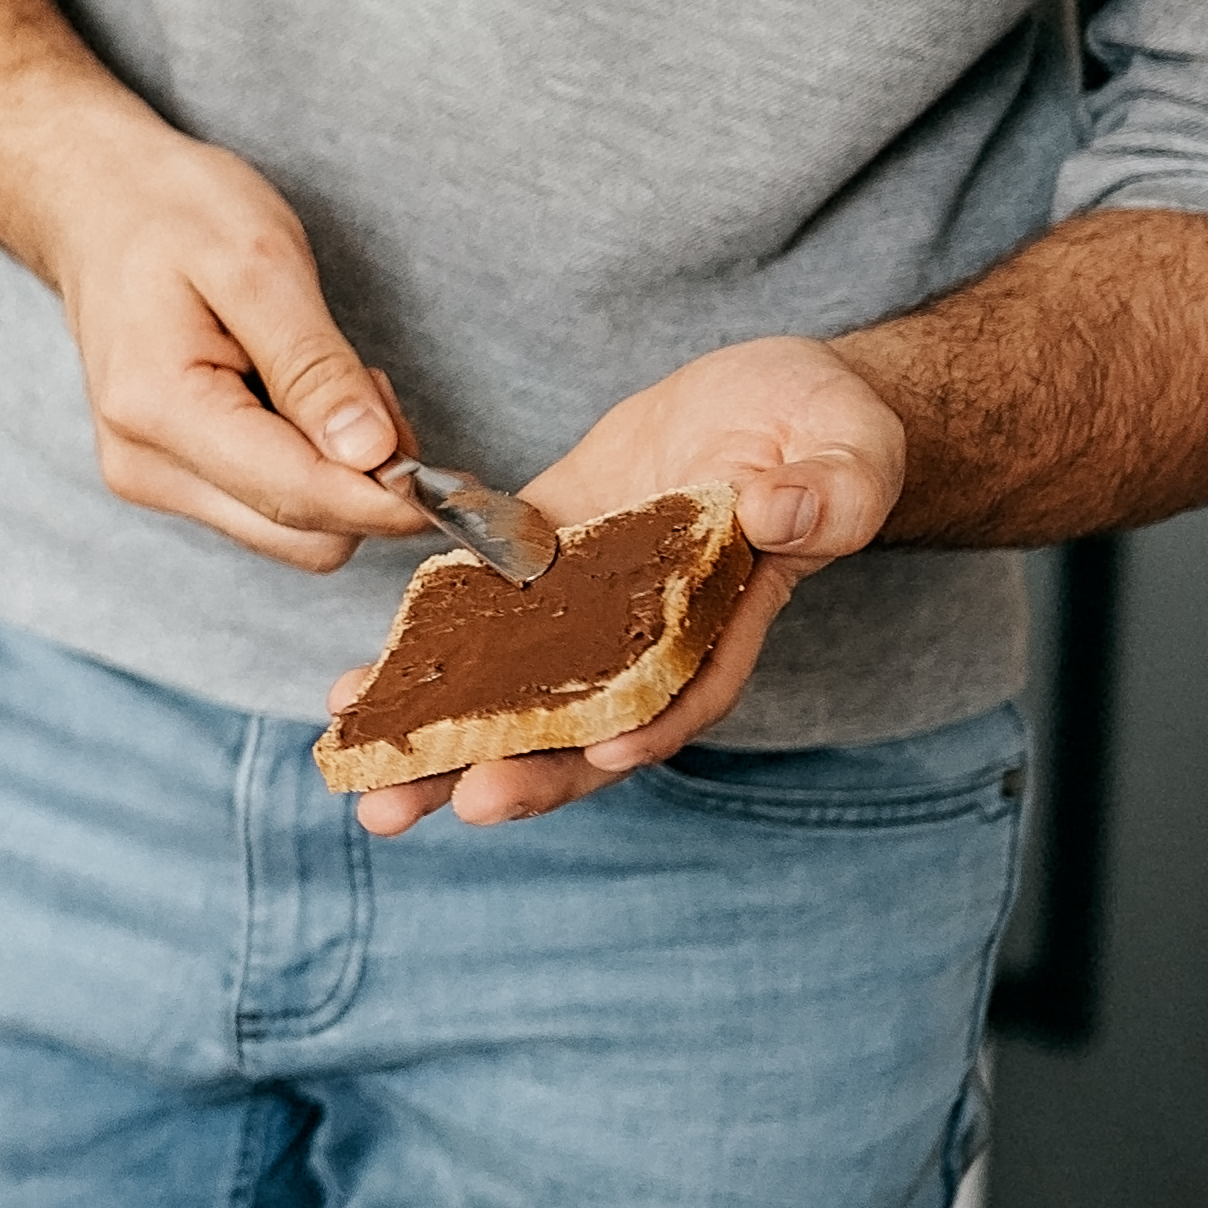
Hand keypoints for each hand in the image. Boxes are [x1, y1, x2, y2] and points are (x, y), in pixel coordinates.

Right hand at [15, 108, 435, 573]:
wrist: (98, 206)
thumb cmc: (174, 214)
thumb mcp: (260, 262)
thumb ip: (315, 365)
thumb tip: (372, 456)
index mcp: (158, 409)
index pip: (297, 496)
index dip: (388, 499)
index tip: (458, 482)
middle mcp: (145, 466)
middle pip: (302, 536)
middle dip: (366, 482)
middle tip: (373, 387)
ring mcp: (152, 479)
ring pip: (292, 534)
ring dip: (339, 478)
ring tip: (328, 382)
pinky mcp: (170, 480)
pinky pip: (268, 510)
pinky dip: (309, 470)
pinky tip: (297, 401)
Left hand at [351, 333, 908, 836]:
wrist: (778, 399)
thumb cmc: (834, 436)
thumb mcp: (854, 455)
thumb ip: (828, 495)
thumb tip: (776, 513)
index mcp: (726, 625)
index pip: (682, 696)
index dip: (644, 730)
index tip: (598, 755)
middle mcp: (648, 633)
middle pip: (575, 724)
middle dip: (499, 769)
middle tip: (409, 808)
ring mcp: (591, 599)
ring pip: (510, 683)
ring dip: (436, 729)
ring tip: (353, 762)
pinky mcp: (547, 549)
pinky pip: (478, 604)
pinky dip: (421, 643)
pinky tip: (358, 680)